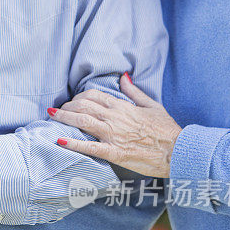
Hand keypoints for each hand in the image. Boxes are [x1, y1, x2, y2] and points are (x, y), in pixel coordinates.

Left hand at [48, 74, 182, 177]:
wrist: (178, 149)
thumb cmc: (166, 129)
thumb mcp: (152, 105)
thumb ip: (134, 91)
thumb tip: (123, 77)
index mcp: (123, 106)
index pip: (93, 95)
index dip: (78, 97)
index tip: (71, 102)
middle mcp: (115, 118)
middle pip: (83, 106)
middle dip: (66, 107)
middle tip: (56, 110)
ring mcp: (113, 135)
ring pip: (82, 122)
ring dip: (64, 118)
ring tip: (52, 117)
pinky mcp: (114, 152)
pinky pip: (89, 147)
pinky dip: (73, 144)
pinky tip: (59, 141)